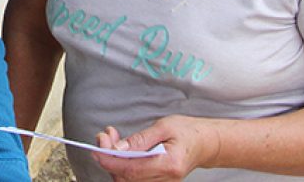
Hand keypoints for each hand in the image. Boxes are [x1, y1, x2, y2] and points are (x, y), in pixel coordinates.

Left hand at [92, 116, 216, 180]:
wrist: (205, 143)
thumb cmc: (187, 131)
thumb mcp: (164, 126)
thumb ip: (140, 139)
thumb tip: (117, 148)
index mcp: (170, 164)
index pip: (132, 169)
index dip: (110, 161)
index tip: (98, 147)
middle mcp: (166, 179)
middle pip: (127, 178)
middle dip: (109, 159)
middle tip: (104, 137)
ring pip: (128, 180)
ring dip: (113, 161)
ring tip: (111, 139)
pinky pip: (134, 178)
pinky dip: (122, 165)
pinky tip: (120, 150)